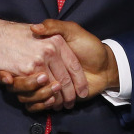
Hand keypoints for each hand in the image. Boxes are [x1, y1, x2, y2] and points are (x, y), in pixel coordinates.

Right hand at [0, 20, 118, 112]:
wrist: (107, 67)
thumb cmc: (92, 48)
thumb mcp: (73, 31)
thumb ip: (55, 27)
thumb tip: (34, 28)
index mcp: (48, 51)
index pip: (35, 62)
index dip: (30, 67)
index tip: (25, 70)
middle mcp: (45, 66)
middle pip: (36, 80)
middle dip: (42, 87)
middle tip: (46, 88)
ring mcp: (47, 82)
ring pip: (34, 93)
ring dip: (44, 98)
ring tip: (55, 100)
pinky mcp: (52, 95)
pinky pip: (37, 104)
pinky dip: (43, 106)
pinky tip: (53, 105)